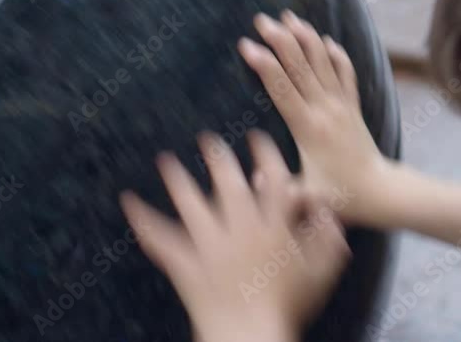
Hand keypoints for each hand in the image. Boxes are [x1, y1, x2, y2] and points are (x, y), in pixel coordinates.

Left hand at [119, 131, 350, 341]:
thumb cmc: (287, 308)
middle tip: (208, 139)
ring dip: (178, 180)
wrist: (249, 336)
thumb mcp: (321, 272)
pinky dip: (144, 220)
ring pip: (191, 204)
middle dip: (218, 157)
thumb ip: (327, 238)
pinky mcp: (187, 264)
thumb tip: (330, 212)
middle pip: (229, 184)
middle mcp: (240, 230)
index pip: (272, 181)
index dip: (265, 155)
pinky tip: (130, 203)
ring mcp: (210, 246)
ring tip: (166, 161)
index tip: (256, 138)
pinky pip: (161, 238)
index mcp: (273, 228)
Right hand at [238, 11, 390, 223]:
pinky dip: (336, 54)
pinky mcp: (353, 106)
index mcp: (308, 128)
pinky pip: (346, 73)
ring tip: (289, 16)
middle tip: (261, 20)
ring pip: (323, 62)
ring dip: (306, 37)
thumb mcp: (308, 197)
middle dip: (280, 39)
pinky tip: (326, 40)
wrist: (380, 192)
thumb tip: (253, 181)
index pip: (282, 89)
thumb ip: (281, 190)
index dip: (264, 65)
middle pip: (300, 66)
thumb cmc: (341, 196)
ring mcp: (342, 105)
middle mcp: (326, 109)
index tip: (246, 45)